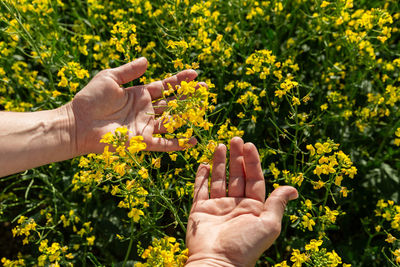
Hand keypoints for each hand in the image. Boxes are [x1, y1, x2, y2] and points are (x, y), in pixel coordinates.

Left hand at [67, 57, 197, 155]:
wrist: (79, 123)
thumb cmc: (90, 99)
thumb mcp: (109, 78)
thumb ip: (129, 71)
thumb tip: (147, 60)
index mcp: (140, 94)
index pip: (165, 86)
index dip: (180, 80)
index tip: (195, 73)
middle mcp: (146, 110)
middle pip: (173, 102)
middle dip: (189, 95)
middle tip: (206, 88)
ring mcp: (146, 126)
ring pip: (172, 120)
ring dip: (187, 115)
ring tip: (203, 108)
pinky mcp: (143, 141)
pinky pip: (165, 143)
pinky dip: (178, 143)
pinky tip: (193, 141)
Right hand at [185, 137, 297, 266]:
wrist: (217, 262)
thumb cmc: (245, 245)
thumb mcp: (268, 225)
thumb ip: (277, 204)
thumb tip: (293, 189)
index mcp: (253, 208)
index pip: (254, 179)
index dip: (252, 162)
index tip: (249, 145)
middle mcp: (236, 205)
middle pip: (237, 175)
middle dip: (237, 157)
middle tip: (235, 138)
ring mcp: (217, 207)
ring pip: (219, 179)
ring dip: (219, 162)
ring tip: (219, 145)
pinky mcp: (200, 210)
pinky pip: (200, 189)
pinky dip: (201, 177)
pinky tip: (204, 164)